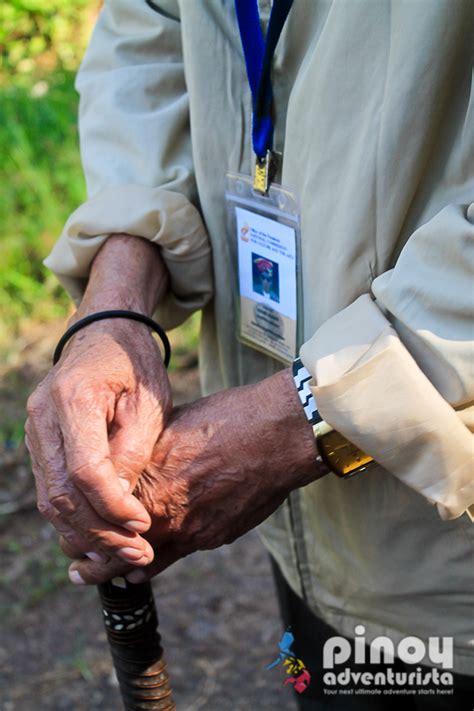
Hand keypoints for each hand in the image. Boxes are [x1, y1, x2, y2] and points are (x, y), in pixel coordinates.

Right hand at [25, 235, 170, 568]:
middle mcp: (43, 417)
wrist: (104, 336)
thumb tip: (121, 506)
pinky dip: (77, 517)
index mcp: (73, 398)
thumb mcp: (149, 402)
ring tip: (127, 553)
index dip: (113, 505)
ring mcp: (35, 431)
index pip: (85, 470)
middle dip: (101, 532)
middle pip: (61, 493)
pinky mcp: (40, 444)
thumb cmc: (134, 365)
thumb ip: (133, 451)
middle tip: (138, 554)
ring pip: (51, 499)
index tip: (143, 524)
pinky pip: (52, 489)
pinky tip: (106, 533)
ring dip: (88, 533)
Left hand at [67, 368, 323, 583]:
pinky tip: (145, 568)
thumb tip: (125, 462)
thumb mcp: (170, 426)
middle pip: (110, 551)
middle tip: (79, 566)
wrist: (274, 436)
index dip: (78, 526)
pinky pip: (175, 557)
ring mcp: (188, 530)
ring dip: (120, 569)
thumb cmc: (224, 420)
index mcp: (143, 478)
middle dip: (91, 561)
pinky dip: (155, 564)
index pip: (95, 515)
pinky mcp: (212, 538)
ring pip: (141, 565)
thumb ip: (143, 453)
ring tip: (106, 573)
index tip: (71, 530)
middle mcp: (160, 511)